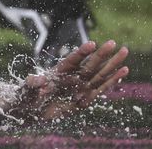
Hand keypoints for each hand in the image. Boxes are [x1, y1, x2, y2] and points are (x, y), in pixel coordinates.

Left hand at [4, 40, 128, 121]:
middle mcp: (71, 77)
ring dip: (112, 64)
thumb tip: (37, 80)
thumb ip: (32, 85)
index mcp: (58, 72)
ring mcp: (79, 87)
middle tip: (114, 42)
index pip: (72, 60)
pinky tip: (123, 71)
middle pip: (89, 64)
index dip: (81, 53)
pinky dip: (112, 81)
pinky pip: (101, 88)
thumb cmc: (26, 97)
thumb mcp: (26, 91)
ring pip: (99, 74)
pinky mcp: (85, 98)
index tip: (92, 43)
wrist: (31, 109)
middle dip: (102, 54)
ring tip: (125, 52)